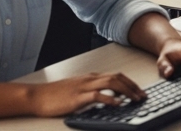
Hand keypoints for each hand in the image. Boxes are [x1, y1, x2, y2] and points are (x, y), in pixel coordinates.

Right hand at [28, 73, 144, 116]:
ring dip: (126, 91)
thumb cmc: (55, 95)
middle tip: (143, 96)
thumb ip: (92, 91)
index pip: (115, 76)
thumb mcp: (77, 90)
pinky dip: (110, 99)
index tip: (140, 91)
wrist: (37, 96)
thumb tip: (108, 98)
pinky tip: (118, 104)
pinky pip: (97, 95)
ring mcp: (83, 87)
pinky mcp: (77, 97)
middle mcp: (89, 79)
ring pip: (111, 83)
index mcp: (90, 77)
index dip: (130, 83)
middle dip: (133, 86)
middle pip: (117, 77)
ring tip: (135, 99)